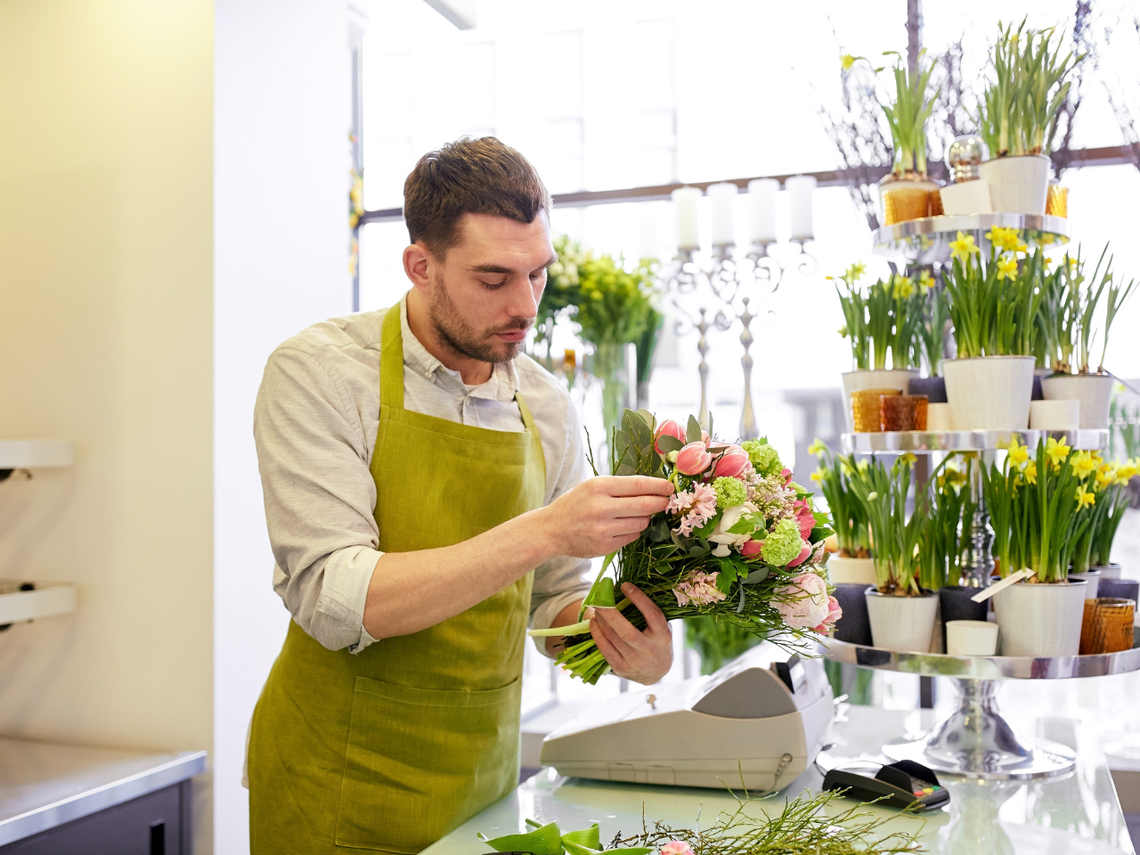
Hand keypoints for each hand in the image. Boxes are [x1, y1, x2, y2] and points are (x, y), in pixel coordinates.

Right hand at [540, 476, 673, 559]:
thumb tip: (654, 488)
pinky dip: (632, 531)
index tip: (669, 487)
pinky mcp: (605, 547)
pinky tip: (621, 526)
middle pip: (645, 506)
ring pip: (641, 523)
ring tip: (634, 514)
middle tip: (665, 501)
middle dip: (659, 503)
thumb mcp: (593, 486)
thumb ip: (620, 487)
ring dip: (645, 518)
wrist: (552, 529)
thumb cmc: (576, 503)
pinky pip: (632, 537)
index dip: (659, 486)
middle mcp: (601, 508)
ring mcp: (603, 529)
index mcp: (599, 487)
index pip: (639, 485)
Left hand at [590, 583, 672, 684]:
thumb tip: (624, 588)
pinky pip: (604, 648)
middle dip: (610, 613)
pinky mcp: (621, 668)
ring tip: (596, 607)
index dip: (639, 599)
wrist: (656, 672)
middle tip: (600, 597)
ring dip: (601, 620)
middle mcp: (649, 650)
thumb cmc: (657, 641)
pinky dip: (596, 633)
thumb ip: (648, 611)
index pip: (652, 615)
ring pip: (612, 638)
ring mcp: (634, 661)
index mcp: (663, 636)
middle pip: (627, 631)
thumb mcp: (660, 626)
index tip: (625, 585)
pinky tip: (594, 622)